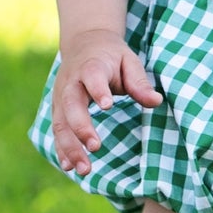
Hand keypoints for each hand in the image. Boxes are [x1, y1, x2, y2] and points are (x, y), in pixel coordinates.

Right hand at [52, 31, 161, 173]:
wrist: (84, 44)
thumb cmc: (112, 56)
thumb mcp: (129, 61)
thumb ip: (139, 82)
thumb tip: (156, 102)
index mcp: (91, 66)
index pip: (92, 77)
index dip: (99, 90)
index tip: (108, 106)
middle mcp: (71, 82)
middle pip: (71, 104)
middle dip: (81, 127)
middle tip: (95, 147)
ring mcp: (60, 97)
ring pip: (60, 123)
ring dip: (70, 147)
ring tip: (84, 169)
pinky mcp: (57, 109)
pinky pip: (57, 131)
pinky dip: (61, 149)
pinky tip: (70, 167)